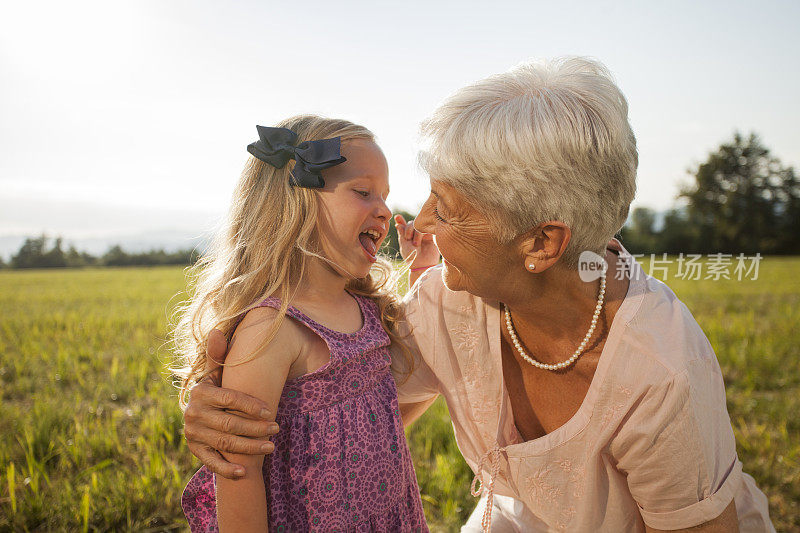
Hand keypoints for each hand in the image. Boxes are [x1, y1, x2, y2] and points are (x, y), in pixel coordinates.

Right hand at [183, 329, 279, 478]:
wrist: (200, 410)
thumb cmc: (217, 386)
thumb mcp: (217, 370)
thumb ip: (219, 353)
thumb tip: (217, 331)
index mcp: (200, 391)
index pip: (229, 398)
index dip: (251, 405)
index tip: (271, 410)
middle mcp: (192, 413)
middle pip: (230, 424)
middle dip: (256, 428)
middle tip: (277, 428)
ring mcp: (192, 433)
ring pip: (225, 443)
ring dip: (250, 448)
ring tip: (271, 447)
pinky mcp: (195, 450)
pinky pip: (211, 462)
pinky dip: (228, 469)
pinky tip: (246, 472)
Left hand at [394, 214, 439, 268]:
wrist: (422, 265)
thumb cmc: (411, 257)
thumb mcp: (404, 245)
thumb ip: (402, 233)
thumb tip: (397, 224)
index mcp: (408, 236)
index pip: (404, 225)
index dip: (401, 220)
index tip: (397, 217)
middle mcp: (416, 234)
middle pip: (412, 223)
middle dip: (408, 229)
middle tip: (408, 238)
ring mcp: (425, 234)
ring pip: (420, 225)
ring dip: (416, 233)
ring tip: (416, 244)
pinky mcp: (433, 236)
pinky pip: (429, 228)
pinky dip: (424, 231)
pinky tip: (423, 238)